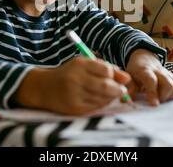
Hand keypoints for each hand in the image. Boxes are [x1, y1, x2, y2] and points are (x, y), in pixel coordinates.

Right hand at [15, 56, 130, 114]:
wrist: (44, 87)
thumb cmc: (70, 73)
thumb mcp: (85, 65)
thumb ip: (107, 68)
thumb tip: (127, 78)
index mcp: (79, 64)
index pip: (106, 69)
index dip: (114, 75)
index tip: (116, 77)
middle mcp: (75, 79)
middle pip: (106, 86)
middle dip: (118, 89)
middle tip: (122, 90)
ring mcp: (74, 95)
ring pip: (103, 99)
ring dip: (110, 98)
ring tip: (107, 94)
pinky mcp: (74, 108)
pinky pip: (96, 107)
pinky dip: (101, 104)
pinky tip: (97, 99)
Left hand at [126, 49, 172, 105]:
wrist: (144, 59)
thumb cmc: (136, 71)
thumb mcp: (129, 77)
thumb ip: (129, 89)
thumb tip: (126, 100)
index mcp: (145, 71)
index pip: (151, 80)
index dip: (153, 92)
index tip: (154, 104)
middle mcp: (159, 72)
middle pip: (168, 84)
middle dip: (164, 96)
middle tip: (156, 102)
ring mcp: (168, 74)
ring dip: (171, 96)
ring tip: (161, 99)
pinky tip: (168, 96)